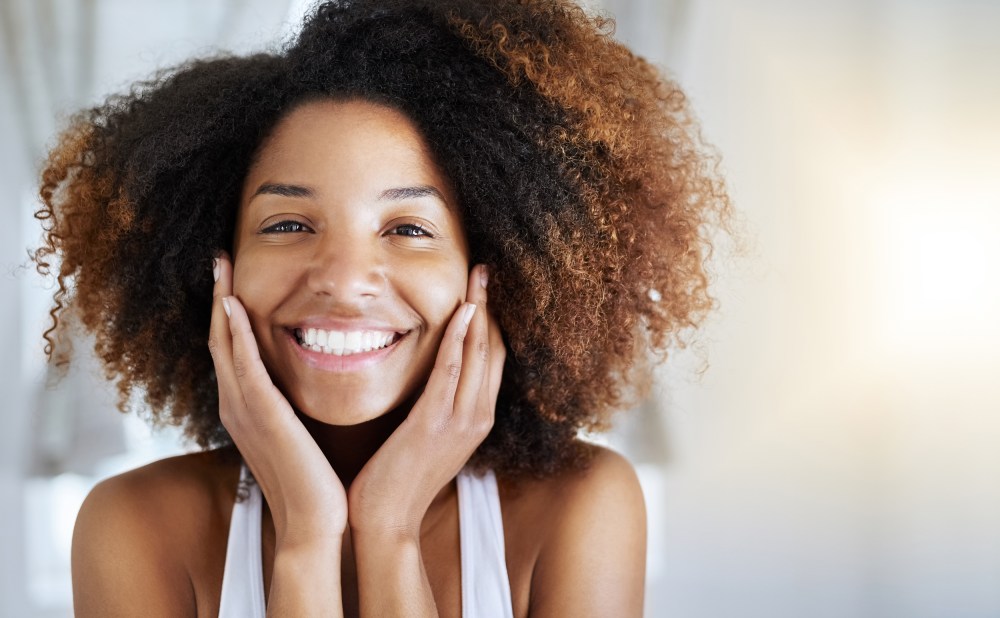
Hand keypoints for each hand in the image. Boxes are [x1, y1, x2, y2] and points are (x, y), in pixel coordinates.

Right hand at [208, 252, 347, 548]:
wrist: (314, 522)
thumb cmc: (312, 482)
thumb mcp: (297, 434)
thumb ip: (290, 408)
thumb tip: (299, 388)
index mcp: (245, 409)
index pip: (230, 349)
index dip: (226, 312)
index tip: (231, 278)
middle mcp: (236, 405)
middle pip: (218, 338)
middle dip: (217, 296)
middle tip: (218, 258)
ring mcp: (244, 410)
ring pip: (224, 345)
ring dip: (220, 303)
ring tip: (221, 266)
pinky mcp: (262, 415)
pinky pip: (244, 366)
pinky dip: (235, 335)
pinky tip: (233, 306)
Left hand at [347, 264, 505, 536]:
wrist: (386, 522)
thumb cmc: (398, 480)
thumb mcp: (428, 438)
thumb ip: (437, 407)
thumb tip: (430, 377)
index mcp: (477, 419)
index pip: (493, 359)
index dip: (492, 321)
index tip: (484, 289)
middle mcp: (478, 417)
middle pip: (494, 349)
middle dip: (491, 306)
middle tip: (485, 270)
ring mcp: (461, 421)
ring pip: (480, 354)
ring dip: (480, 311)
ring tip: (478, 277)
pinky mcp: (435, 424)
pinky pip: (452, 371)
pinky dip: (460, 338)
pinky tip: (461, 311)